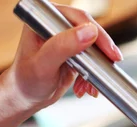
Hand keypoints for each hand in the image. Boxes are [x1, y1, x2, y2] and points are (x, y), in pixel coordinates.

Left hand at [3, 4, 122, 111]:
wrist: (24, 98)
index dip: (96, 33)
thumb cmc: (25, 81)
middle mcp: (56, 25)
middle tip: (112, 64)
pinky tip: (84, 88)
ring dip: (97, 67)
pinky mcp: (73, 53)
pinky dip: (93, 75)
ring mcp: (66, 39)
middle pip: (90, 31)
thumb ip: (63, 46)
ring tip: (89, 86)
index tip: (109, 51)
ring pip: (93, 47)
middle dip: (101, 52)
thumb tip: (88, 32)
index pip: (78, 19)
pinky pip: (92, 60)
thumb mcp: (43, 64)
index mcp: (45, 19)